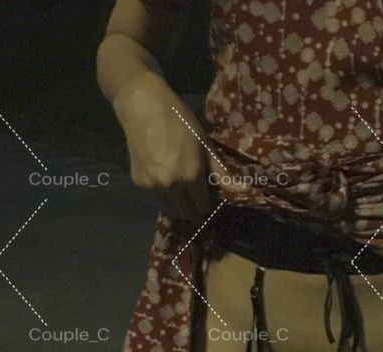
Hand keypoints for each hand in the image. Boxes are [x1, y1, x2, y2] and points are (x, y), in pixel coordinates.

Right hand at [113, 71, 218, 221]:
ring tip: (183, 194)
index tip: (209, 197)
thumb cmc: (179, 120)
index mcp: (190, 176)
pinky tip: (166, 179)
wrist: (143, 107)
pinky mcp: (139, 182)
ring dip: (179, 207)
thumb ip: (221, 172)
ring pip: (170, 210)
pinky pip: (156, 198)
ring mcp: (152, 186)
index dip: (208, 204)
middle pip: (186, 213)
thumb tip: (244, 189)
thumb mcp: (204, 144)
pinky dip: (164, 196)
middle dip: (194, 210)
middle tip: (197, 200)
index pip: (202, 206)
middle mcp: (170, 186)